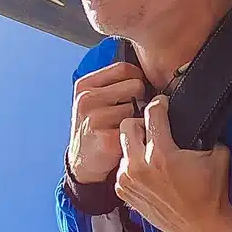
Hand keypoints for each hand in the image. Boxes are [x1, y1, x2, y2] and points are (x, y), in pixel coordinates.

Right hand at [67, 62, 142, 182]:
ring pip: (140, 109)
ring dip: (139, 119)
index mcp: (85, 85)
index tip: (136, 92)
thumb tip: (149, 73)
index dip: (137, 78)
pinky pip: (139, 129)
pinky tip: (126, 140)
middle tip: (130, 113)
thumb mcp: (95, 99)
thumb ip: (115, 83)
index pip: (124, 68)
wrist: (83, 163)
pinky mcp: (107, 140)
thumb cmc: (95, 127)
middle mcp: (87, 99)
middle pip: (136, 86)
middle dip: (140, 99)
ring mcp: (95, 119)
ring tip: (124, 128)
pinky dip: (139, 135)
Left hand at [115, 96, 231, 231]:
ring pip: (122, 146)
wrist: (203, 229)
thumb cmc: (211, 194)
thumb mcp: (217, 155)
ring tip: (152, 152)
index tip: (164, 104)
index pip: (152, 112)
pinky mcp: (124, 192)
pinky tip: (148, 171)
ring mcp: (128, 180)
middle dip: (141, 122)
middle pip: (127, 125)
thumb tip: (198, 119)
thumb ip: (204, 132)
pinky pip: (121, 167)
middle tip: (154, 128)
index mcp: (161, 154)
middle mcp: (139, 166)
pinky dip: (132, 165)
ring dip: (136, 145)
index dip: (160, 104)